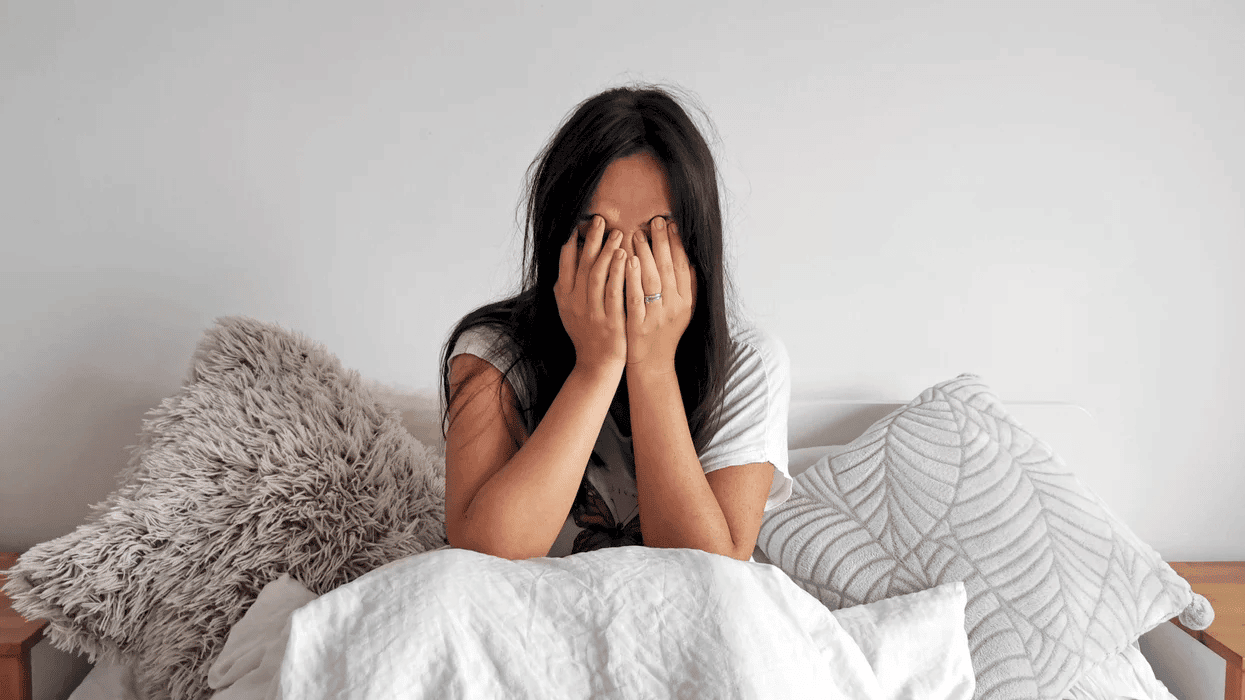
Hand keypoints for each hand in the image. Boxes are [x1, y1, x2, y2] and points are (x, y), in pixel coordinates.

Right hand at [554, 215, 628, 373]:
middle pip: (582, 265)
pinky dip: (619, 273)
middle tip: (601, 220)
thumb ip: (566, 286)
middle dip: (591, 240)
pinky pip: (614, 292)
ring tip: (617, 233)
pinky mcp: (610, 321)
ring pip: (597, 276)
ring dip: (607, 252)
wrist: (596, 364)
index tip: (579, 223)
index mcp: (564, 298)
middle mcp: (575, 303)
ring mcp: (593, 312)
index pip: (565, 263)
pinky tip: (626, 257)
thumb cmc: (586, 333)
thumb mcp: (569, 310)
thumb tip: (568, 256)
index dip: (571, 241)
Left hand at [625, 217, 695, 369]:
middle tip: (654, 221)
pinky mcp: (639, 326)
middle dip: (662, 243)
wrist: (653, 365)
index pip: (683, 267)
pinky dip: (633, 278)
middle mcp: (674, 308)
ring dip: (646, 254)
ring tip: (637, 234)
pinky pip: (636, 297)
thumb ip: (688, 287)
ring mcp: (656, 317)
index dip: (678, 244)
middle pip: (669, 269)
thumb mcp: (684, 312)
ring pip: (653, 280)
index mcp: (686, 302)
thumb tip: (691, 260)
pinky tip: (628, 261)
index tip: (671, 224)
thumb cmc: (666, 334)